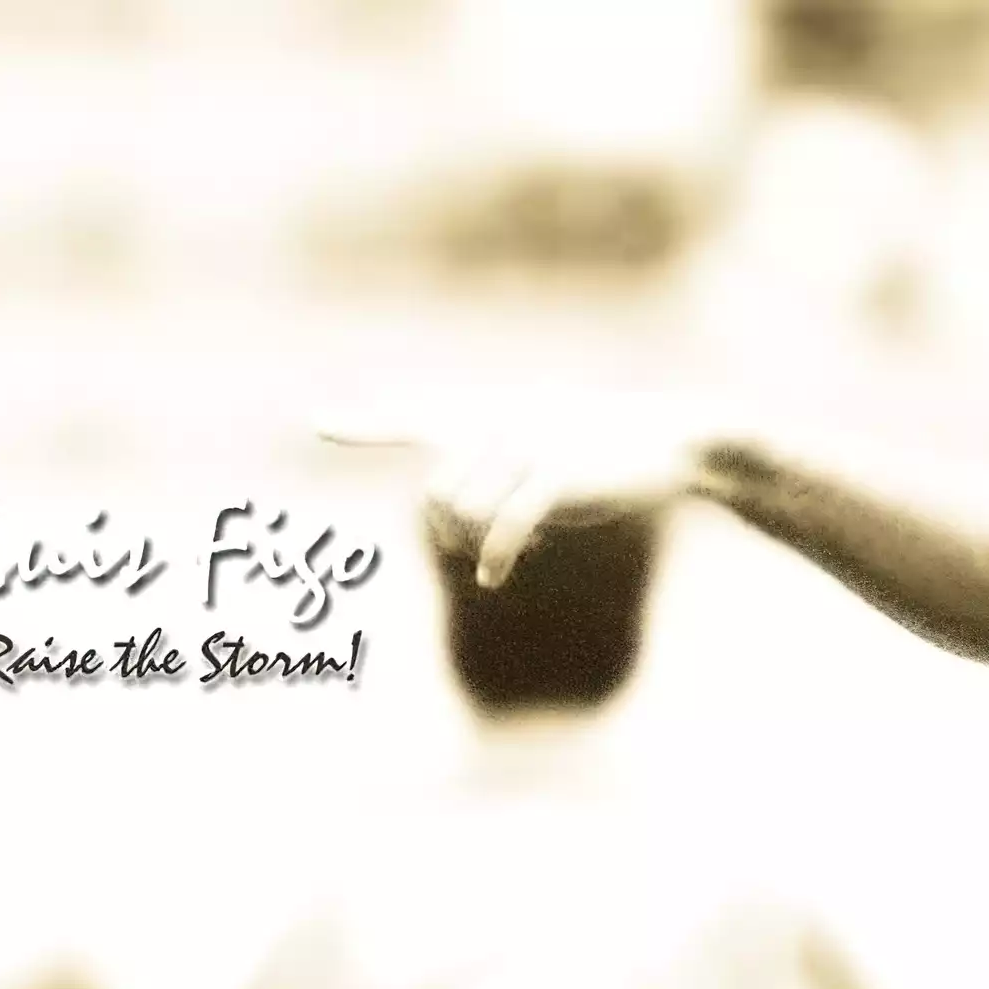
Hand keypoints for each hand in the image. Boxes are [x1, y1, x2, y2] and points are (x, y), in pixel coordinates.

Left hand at [316, 391, 716, 588]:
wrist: (669, 438)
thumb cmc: (605, 447)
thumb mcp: (547, 440)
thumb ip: (497, 464)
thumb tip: (455, 520)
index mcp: (491, 411)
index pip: (415, 416)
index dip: (366, 424)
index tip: (318, 424)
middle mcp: (500, 422)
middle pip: (438, 494)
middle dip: (447, 533)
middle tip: (469, 551)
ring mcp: (527, 446)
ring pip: (465, 513)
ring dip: (475, 547)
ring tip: (501, 555)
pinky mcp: (555, 477)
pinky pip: (503, 527)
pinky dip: (495, 557)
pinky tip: (495, 577)